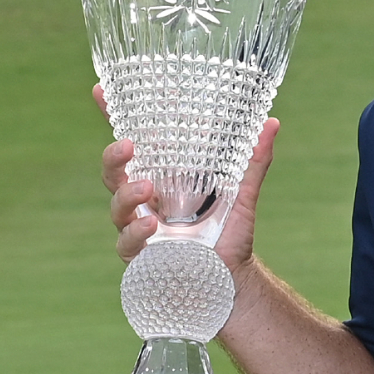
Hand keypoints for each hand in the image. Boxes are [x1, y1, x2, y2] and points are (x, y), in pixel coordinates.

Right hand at [97, 84, 278, 270]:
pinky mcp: (141, 258)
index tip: (102, 91)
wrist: (232, 283)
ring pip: (116, 206)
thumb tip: (271, 124)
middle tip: (128, 145)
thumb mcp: (242, 196)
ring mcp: (139, 228)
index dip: (114, 119)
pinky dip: (135, 233)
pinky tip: (151, 228)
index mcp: (162, 180)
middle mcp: (145, 201)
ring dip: (126, 194)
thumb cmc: (230, 237)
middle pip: (113, 172)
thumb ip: (252, 162)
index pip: (134, 147)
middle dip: (113, 156)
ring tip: (146, 188)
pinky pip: (127, 244)